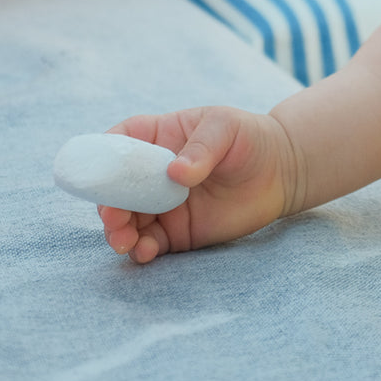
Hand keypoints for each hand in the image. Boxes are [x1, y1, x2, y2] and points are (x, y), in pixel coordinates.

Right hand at [99, 107, 299, 263]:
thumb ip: (202, 148)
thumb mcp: (227, 128)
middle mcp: (153, 173)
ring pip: (127, 220)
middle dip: (108, 203)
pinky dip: (140, 250)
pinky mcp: (177, 233)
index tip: (98, 173)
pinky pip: (149, 243)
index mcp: (159, 137)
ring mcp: (162, 205)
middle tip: (113, 218)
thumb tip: (175, 172)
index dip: (104, 155)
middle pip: (116, 188)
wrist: (281, 172)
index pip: (121, 141)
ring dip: (118, 232)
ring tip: (125, 242)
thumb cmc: (250, 138)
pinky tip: (144, 252)